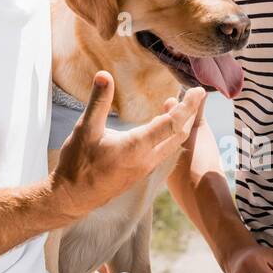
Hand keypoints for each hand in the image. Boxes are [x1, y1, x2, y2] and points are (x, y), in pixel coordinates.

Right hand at [50, 73, 204, 225]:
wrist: (73, 197)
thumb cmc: (77, 164)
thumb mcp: (85, 129)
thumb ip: (98, 101)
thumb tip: (104, 75)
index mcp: (136, 146)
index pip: (172, 123)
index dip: (188, 106)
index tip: (199, 91)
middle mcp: (146, 159)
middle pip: (179, 134)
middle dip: (190, 114)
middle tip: (196, 95)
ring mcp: (144, 168)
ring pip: (172, 145)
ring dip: (180, 126)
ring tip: (181, 107)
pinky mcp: (139, 173)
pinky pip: (163, 152)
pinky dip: (169, 136)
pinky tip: (161, 128)